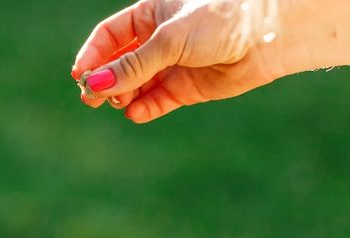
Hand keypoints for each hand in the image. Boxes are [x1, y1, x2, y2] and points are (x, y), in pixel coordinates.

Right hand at [72, 0, 349, 123]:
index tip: (80, 76)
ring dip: (122, 96)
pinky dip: (144, 109)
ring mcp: (173, 65)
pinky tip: (134, 113)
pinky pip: (157, 101)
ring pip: (136, 85)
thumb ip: (133, 65)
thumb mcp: (170, 39)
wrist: (269, 35)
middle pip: (119, 64)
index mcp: (152, 12)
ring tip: (116, 103)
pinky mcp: (187, 88)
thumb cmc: (221, 19)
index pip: (110, 36)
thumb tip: (95, 85)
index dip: (93, 56)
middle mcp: (160, 39)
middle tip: (92, 99)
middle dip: (105, 81)